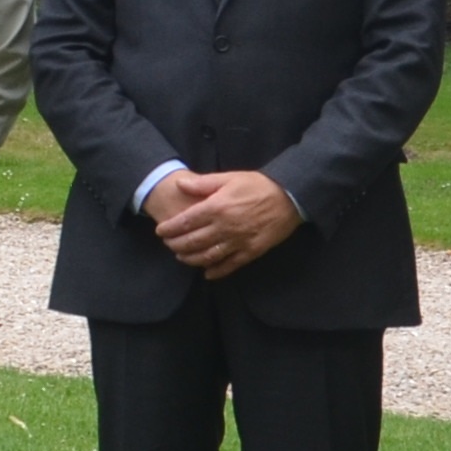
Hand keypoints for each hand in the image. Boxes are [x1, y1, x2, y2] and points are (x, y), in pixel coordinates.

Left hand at [150, 169, 302, 279]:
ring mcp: (238, 242)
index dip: (170, 229)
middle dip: (176, 245)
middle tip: (168, 244)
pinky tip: (207, 273)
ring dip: (191, 259)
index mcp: (216, 208)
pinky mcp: (251, 252)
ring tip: (182, 257)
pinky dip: (216, 271)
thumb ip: (202, 183)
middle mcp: (224, 227)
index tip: (161, 231)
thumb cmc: (258, 185)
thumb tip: (179, 185)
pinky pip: (229, 266)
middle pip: (192, 242)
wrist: (290, 197)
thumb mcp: (229, 178)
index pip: (185, 222)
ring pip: (207, 257)